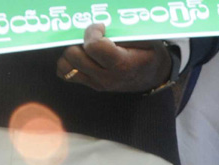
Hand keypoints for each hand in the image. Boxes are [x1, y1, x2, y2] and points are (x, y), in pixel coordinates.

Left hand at [56, 24, 171, 91]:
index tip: (100, 27)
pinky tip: (81, 54)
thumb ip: (124, 31)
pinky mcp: (91, 85)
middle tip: (90, 36)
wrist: (153, 76)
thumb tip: (102, 25)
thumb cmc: (149, 52)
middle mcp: (106, 77)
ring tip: (83, 45)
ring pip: (66, 66)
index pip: (93, 47)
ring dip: (70, 52)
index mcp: (122, 64)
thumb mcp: (144, 38)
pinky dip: (68, 63)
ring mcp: (97, 83)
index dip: (92, 32)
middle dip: (78, 41)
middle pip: (74, 55)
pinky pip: (67, 74)